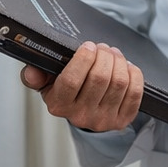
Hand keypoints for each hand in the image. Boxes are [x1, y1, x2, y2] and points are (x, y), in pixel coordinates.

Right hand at [20, 41, 143, 132]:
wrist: (85, 114)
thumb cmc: (67, 93)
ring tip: (113, 54)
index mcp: (59, 105)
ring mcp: (104, 119)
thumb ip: (36, 75)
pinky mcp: (123, 120)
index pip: (72, 81)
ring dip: (119, 61)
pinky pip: (135, 92)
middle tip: (103, 47)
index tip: (88, 46)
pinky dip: (134, 74)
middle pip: (100, 78)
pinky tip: (127, 68)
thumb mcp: (46, 83)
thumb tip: (32, 71)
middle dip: (104, 55)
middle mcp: (81, 115)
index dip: (83, 59)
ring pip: (119, 82)